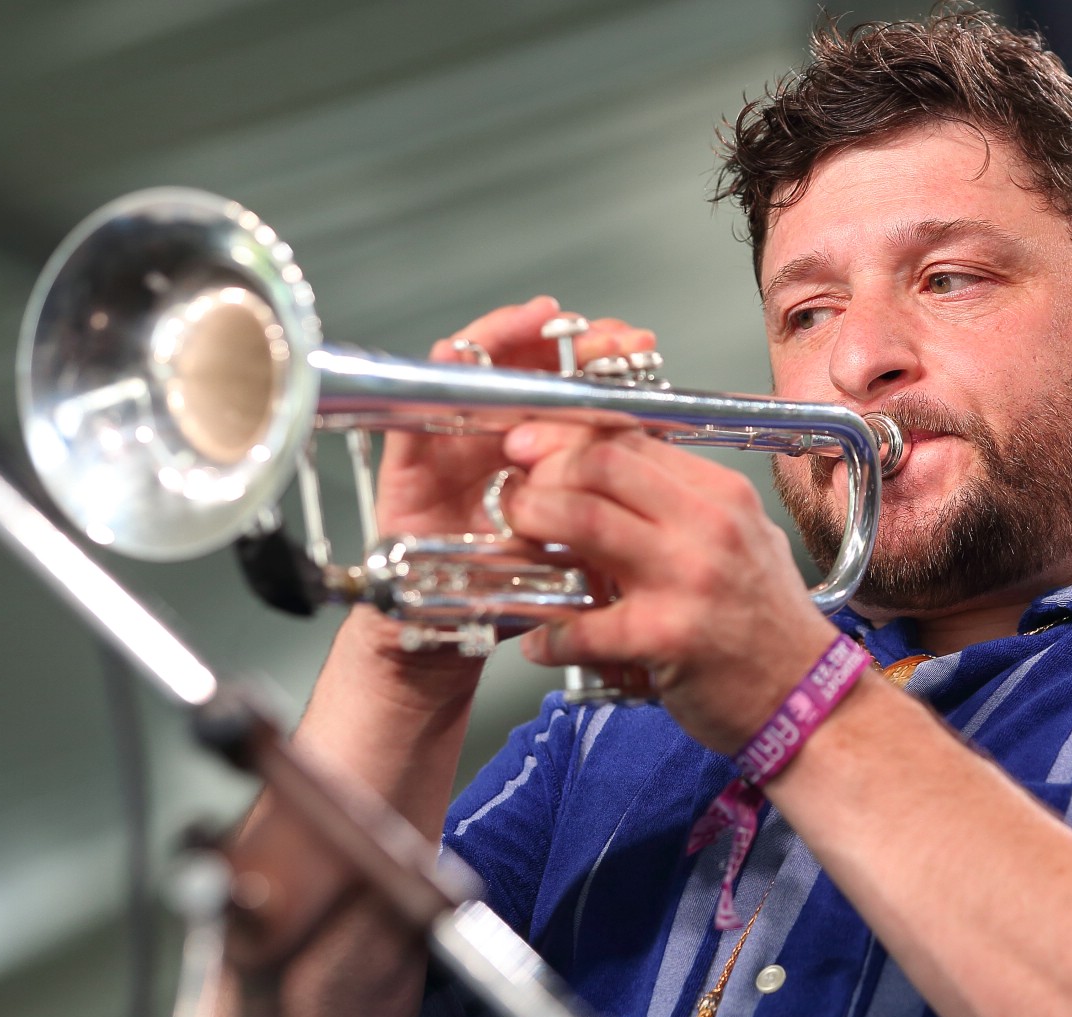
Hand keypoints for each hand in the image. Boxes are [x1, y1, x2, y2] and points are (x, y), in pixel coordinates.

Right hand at [350, 297, 656, 669]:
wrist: (449, 642)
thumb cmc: (514, 597)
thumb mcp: (579, 545)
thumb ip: (607, 501)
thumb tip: (662, 451)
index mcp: (543, 457)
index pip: (573, 390)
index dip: (605, 366)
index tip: (640, 352)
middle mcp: (497, 441)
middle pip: (532, 368)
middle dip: (571, 342)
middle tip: (608, 336)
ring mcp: (453, 446)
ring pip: (479, 369)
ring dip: (513, 338)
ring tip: (546, 320)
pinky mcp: (409, 464)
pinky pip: (420, 406)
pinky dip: (443, 373)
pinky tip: (469, 351)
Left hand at [497, 422, 842, 752]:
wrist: (807, 698)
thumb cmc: (768, 625)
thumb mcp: (744, 540)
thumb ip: (685, 506)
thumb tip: (611, 479)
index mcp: (723, 496)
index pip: (633, 439)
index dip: (569, 438)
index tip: (532, 447)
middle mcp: (708, 526)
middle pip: (601, 464)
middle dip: (542, 472)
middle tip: (514, 493)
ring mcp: (688, 579)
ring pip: (584, 522)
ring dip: (533, 525)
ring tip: (514, 543)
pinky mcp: (667, 638)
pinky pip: (583, 625)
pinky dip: (548, 633)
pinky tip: (538, 640)